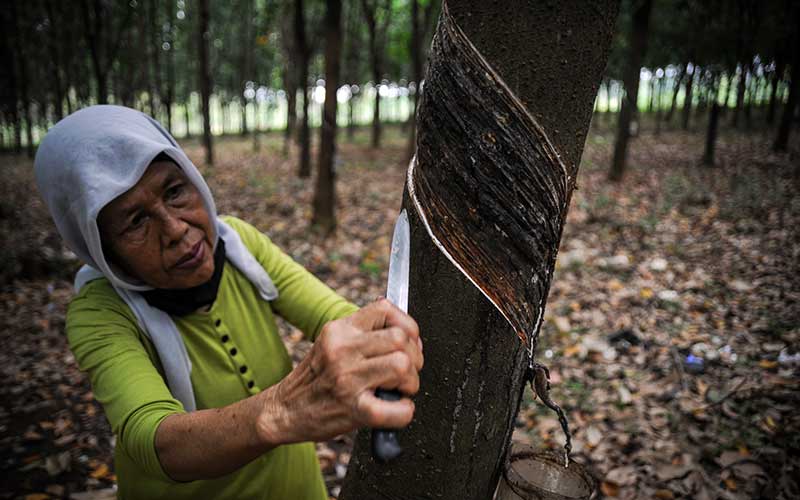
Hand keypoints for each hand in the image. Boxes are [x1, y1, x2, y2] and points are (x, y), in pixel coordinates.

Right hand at [257, 299, 423, 445]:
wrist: (284, 410)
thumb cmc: (315, 379)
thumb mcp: (332, 342)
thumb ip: (363, 333)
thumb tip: (407, 334)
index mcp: (339, 330)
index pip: (385, 309)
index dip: (408, 325)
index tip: (408, 342)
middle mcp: (342, 349)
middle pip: (400, 337)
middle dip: (415, 356)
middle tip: (407, 371)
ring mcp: (347, 379)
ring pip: (403, 365)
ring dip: (411, 381)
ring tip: (399, 389)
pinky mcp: (354, 410)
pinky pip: (396, 409)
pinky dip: (405, 411)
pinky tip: (397, 409)